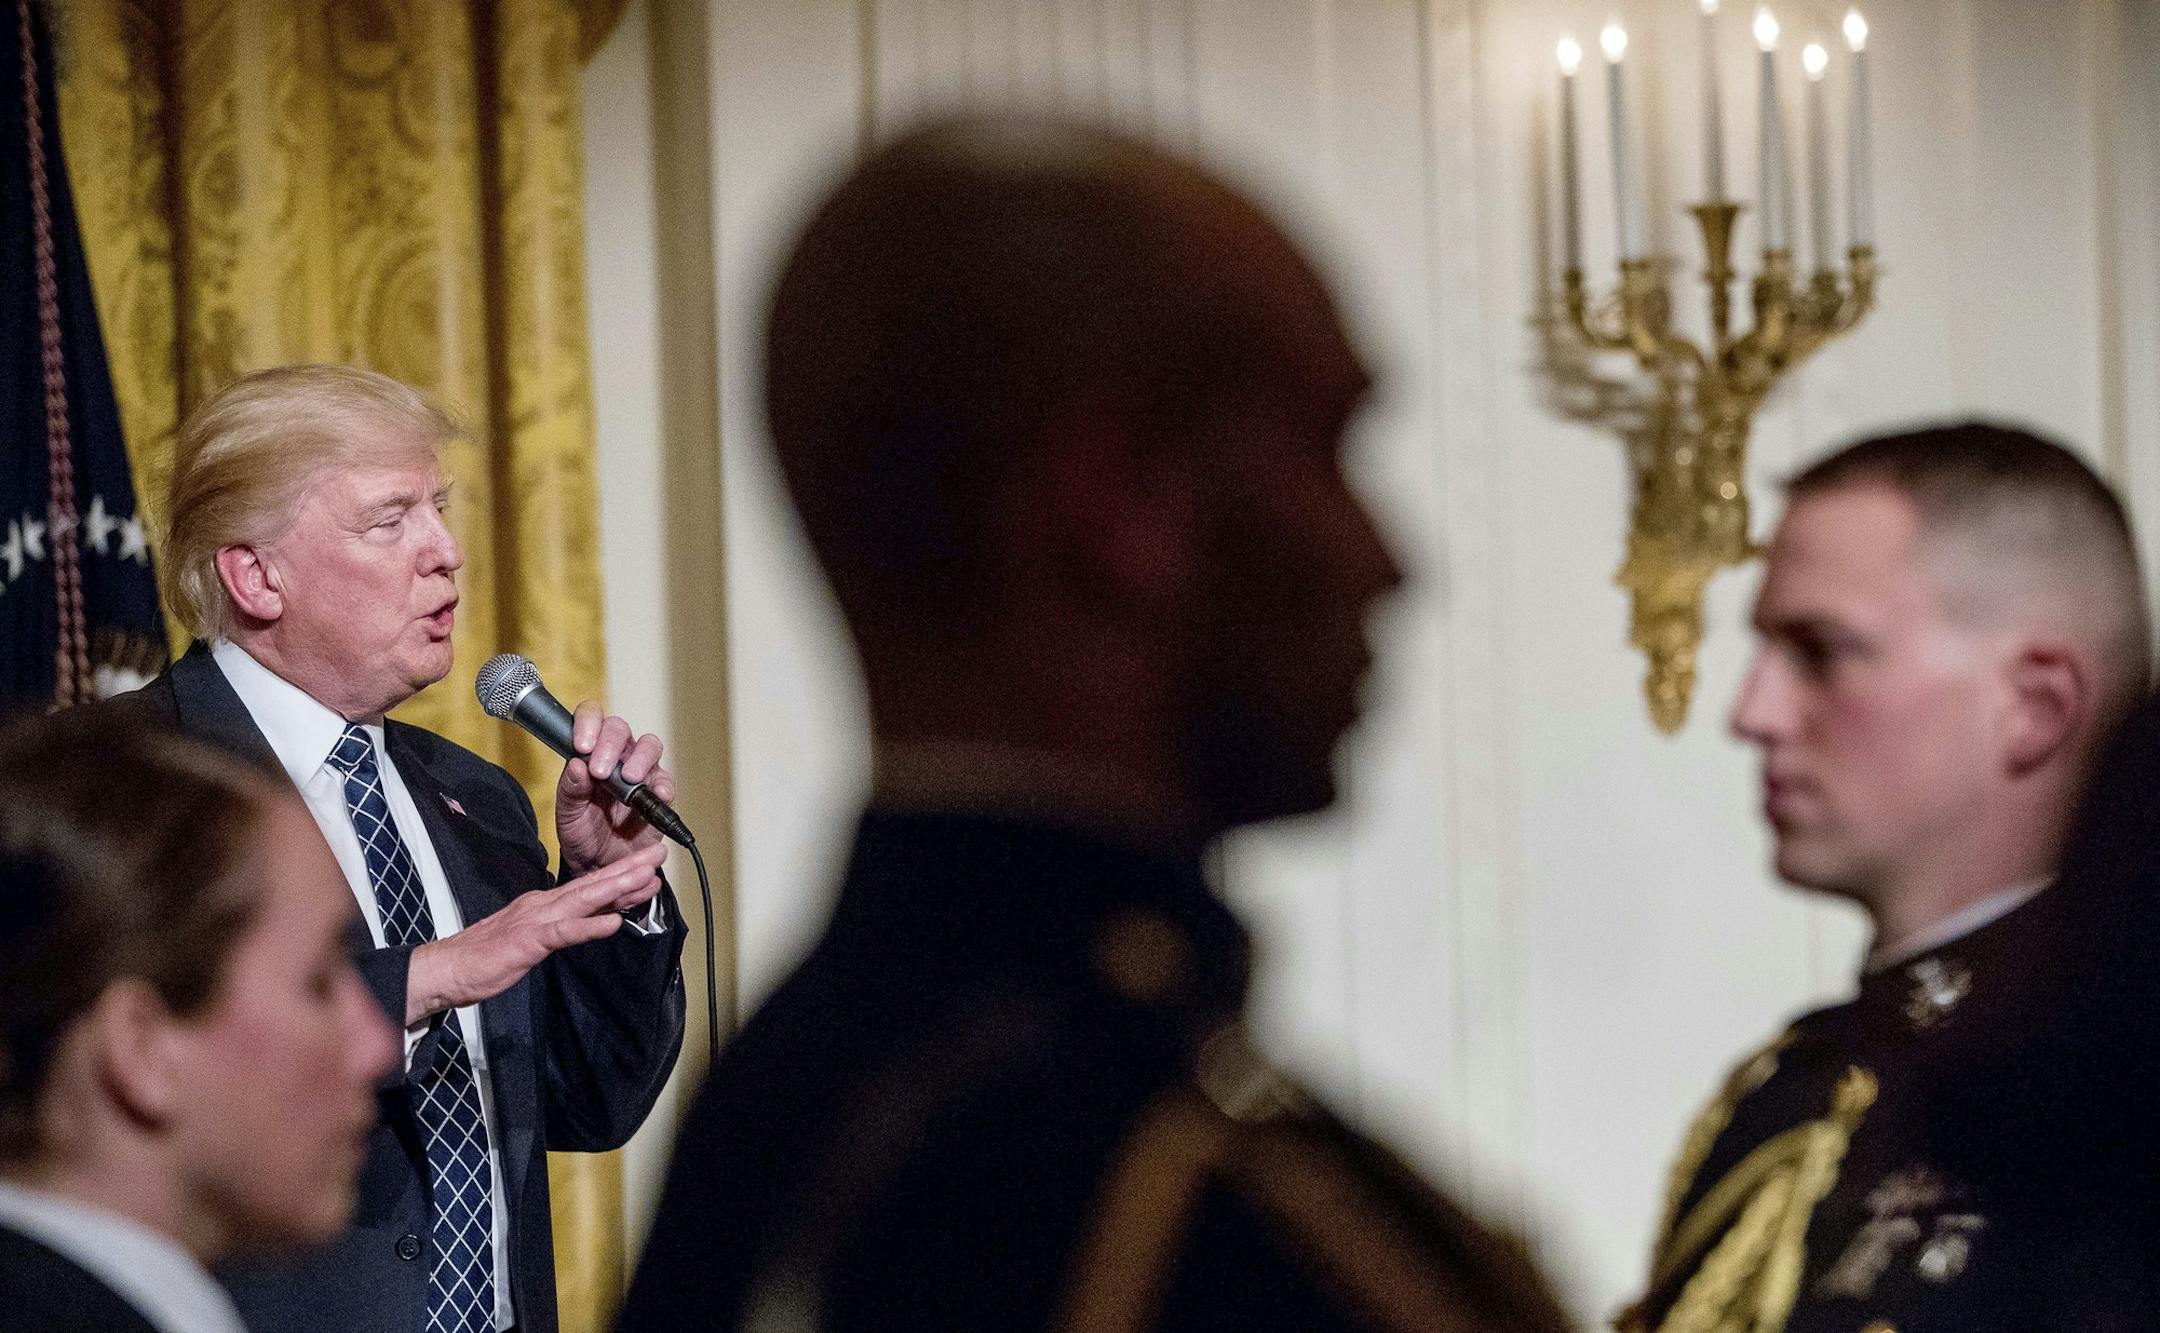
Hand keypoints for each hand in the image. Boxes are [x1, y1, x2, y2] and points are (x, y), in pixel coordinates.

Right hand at [404, 844, 666, 1024]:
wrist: (446, 969)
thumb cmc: (486, 956)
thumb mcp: (530, 938)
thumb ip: (559, 928)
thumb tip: (589, 922)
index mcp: (544, 904)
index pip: (589, 887)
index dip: (621, 875)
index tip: (649, 866)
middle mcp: (543, 905)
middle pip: (593, 884)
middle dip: (629, 867)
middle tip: (659, 851)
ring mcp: (535, 920)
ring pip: (584, 899)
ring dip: (617, 886)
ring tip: (646, 875)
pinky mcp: (527, 941)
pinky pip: (563, 933)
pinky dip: (589, 927)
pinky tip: (612, 922)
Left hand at [556, 701, 675, 876]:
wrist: (600, 866)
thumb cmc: (582, 834)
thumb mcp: (568, 814)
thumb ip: (571, 789)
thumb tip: (576, 764)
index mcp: (589, 753)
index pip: (592, 719)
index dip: (588, 723)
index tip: (582, 744)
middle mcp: (617, 757)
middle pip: (619, 729)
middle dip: (609, 745)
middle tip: (600, 771)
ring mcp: (641, 773)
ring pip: (649, 746)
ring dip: (639, 759)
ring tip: (630, 779)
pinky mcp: (659, 794)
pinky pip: (666, 782)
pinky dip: (663, 786)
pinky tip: (656, 794)